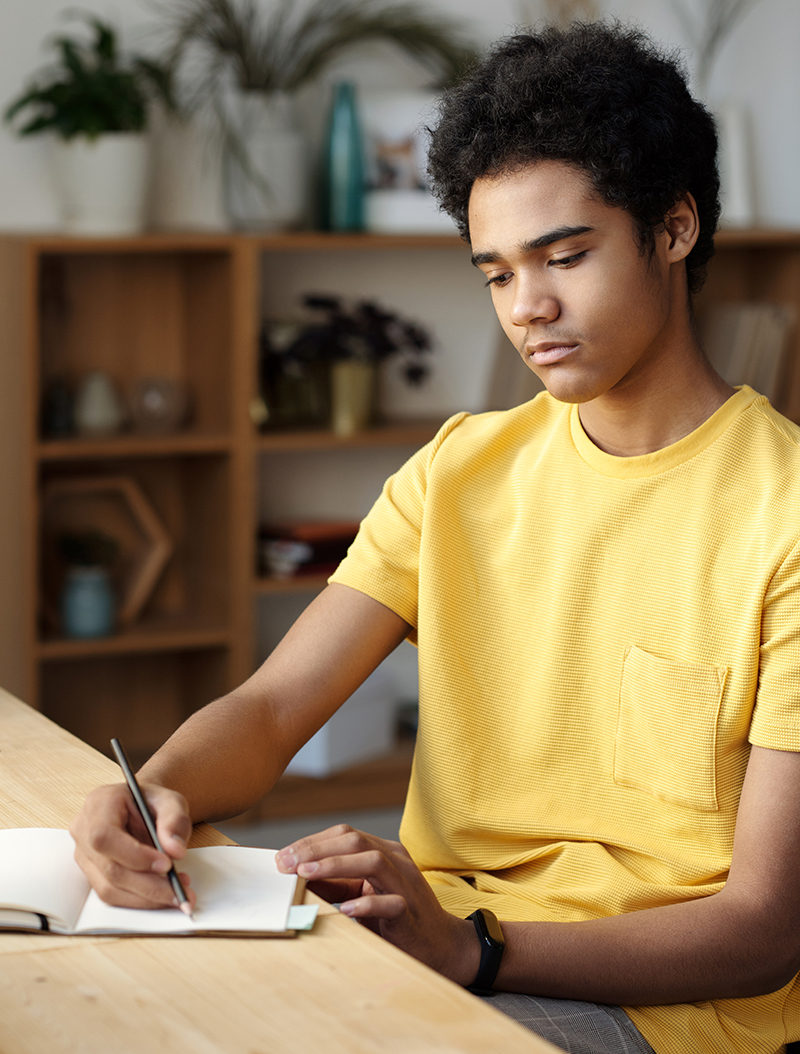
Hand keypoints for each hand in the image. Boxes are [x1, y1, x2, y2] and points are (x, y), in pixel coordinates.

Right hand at [69, 782, 195, 910]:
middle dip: (148, 885)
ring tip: (177, 892)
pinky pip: (113, 895)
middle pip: (109, 868)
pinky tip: (163, 894)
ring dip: (146, 897)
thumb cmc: (152, 801)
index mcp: (99, 804)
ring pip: (109, 888)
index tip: (166, 864)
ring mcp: (85, 855)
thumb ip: (174, 821)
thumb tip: (175, 851)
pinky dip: (141, 899)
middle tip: (179, 889)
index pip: (105, 836)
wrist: (142, 807)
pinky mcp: (93, 874)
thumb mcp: (170, 800)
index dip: (134, 855)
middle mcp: (84, 831)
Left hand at [275, 825, 477, 983]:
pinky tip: (345, 910)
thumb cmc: (393, 918)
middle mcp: (396, 861)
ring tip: (306, 874)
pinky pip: (390, 903)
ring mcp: (406, 884)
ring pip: (373, 862)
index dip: (312, 841)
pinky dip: (366, 904)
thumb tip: (295, 877)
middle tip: (286, 864)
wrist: (439, 945)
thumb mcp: (360, 895)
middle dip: (316, 849)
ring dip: (335, 866)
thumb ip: (335, 884)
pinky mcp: (411, 912)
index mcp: (383, 851)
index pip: (345, 835)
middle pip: (355, 842)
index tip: (283, 857)